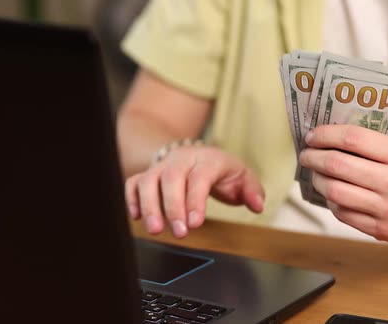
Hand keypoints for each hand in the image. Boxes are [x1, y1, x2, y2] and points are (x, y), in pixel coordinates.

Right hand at [125, 145, 264, 237]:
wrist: (199, 155)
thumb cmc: (221, 171)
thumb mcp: (243, 177)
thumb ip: (252, 190)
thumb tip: (257, 205)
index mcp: (207, 159)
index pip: (199, 177)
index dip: (195, 200)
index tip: (194, 223)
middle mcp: (181, 160)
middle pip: (171, 178)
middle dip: (172, 207)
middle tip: (179, 232)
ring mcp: (162, 166)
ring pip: (148, 180)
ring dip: (149, 205)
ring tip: (155, 229)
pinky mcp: (147, 175)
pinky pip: (133, 183)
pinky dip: (131, 199)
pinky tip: (136, 217)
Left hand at [299, 124, 387, 243]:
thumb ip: (375, 140)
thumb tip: (332, 131)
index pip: (353, 139)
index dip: (326, 135)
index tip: (313, 136)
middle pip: (338, 165)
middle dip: (314, 157)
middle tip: (306, 154)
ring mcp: (387, 210)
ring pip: (334, 191)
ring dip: (317, 179)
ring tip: (315, 172)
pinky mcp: (379, 229)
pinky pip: (341, 213)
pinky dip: (330, 200)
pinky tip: (331, 191)